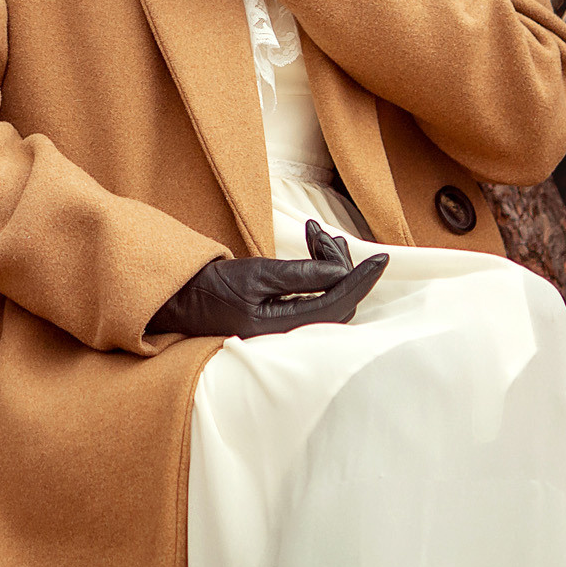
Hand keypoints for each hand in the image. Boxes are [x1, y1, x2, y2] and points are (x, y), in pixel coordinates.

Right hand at [149, 220, 386, 338]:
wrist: (182, 299)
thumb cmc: (212, 287)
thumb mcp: (255, 274)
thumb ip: (299, 275)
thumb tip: (340, 271)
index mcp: (284, 327)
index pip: (339, 303)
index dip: (362, 279)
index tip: (382, 258)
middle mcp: (292, 333)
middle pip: (338, 300)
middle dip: (340, 264)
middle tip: (322, 233)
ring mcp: (290, 328)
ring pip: (330, 298)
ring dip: (331, 265)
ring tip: (317, 235)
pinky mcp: (286, 319)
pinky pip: (318, 298)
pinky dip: (321, 273)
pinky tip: (313, 249)